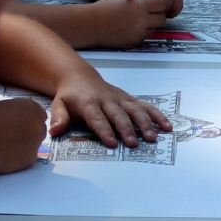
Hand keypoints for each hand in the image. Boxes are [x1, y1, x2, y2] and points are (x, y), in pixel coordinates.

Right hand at [0, 98, 47, 173]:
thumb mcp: (0, 107)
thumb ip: (15, 112)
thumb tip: (17, 117)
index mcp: (31, 107)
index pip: (38, 114)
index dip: (28, 120)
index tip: (19, 124)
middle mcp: (38, 123)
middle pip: (39, 128)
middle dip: (29, 132)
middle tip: (12, 137)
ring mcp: (37, 141)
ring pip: (35, 143)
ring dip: (25, 144)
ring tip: (5, 145)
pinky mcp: (32, 157)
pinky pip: (27, 156)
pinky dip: (18, 157)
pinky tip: (4, 155)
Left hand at [50, 65, 171, 146]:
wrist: (79, 76)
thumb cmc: (69, 96)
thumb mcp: (58, 104)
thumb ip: (59, 118)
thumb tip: (54, 131)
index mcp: (89, 103)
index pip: (97, 118)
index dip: (104, 130)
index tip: (111, 142)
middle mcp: (107, 100)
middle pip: (119, 115)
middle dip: (127, 129)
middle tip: (133, 143)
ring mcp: (120, 99)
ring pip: (135, 110)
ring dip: (145, 123)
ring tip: (152, 137)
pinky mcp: (129, 99)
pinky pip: (145, 106)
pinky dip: (157, 115)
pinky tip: (167, 126)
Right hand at [87, 0, 167, 48]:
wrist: (91, 25)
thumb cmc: (105, 7)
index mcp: (139, 6)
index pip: (161, 3)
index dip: (156, 2)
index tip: (150, 2)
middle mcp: (142, 21)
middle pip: (161, 18)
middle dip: (156, 14)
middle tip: (146, 12)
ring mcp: (139, 33)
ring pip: (153, 28)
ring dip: (148, 24)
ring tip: (133, 19)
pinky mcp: (135, 42)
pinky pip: (144, 36)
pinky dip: (140, 32)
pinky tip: (128, 28)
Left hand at [129, 0, 184, 18]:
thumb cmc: (126, 0)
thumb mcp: (126, 1)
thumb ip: (135, 2)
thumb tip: (145, 5)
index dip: (157, 5)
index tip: (152, 13)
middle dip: (165, 7)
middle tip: (158, 15)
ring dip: (173, 7)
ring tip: (164, 14)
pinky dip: (177, 6)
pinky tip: (169, 13)